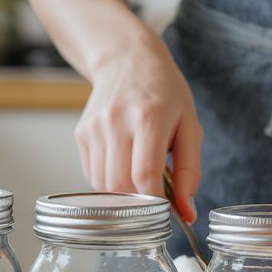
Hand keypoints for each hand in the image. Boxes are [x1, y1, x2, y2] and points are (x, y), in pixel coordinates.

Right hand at [75, 43, 202, 220]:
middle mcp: (116, 121)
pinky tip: (122, 164)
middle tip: (154, 195)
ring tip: (138, 177)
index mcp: (148, 117)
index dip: (154, 202)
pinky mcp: (82, 133)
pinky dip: (108, 182)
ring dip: (122, 194)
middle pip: (120, 185)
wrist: (127, 59)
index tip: (166, 210)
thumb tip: (187, 212)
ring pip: (102, 186)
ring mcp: (94, 128)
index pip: (144, 175)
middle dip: (138, 202)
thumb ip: (189, 170)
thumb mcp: (189, 125)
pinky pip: (92, 174)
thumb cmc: (164, 92)